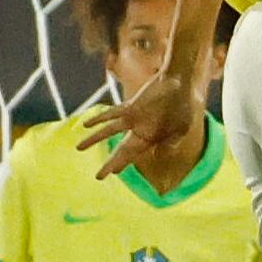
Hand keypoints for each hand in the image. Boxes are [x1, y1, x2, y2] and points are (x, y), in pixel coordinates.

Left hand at [80, 72, 202, 184]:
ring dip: (93, 140)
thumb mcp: (181, 129)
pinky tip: (86, 124)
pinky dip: (99, 118)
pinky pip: (112, 113)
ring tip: (78, 148)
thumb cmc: (182, 107)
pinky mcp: (130, 107)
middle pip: (121, 150)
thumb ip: (171, 143)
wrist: (178, 84)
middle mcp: (139, 131)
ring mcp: (133, 119)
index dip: (123, 164)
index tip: (113, 173)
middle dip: (110, 163)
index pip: (134, 155)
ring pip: (109, 132)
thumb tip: (160, 155)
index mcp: (151, 139)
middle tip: (98, 177)